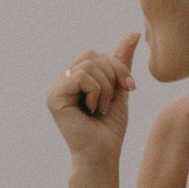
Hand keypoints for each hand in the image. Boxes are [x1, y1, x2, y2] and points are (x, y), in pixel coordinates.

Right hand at [48, 31, 138, 164]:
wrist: (103, 154)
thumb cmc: (109, 128)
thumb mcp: (120, 88)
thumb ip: (121, 62)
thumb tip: (134, 32)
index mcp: (74, 79)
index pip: (97, 55)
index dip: (118, 67)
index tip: (131, 87)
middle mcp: (62, 82)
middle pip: (92, 55)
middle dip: (112, 74)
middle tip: (112, 100)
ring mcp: (56, 89)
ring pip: (88, 65)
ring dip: (105, 87)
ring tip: (101, 108)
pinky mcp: (54, 96)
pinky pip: (81, 76)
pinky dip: (96, 92)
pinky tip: (93, 109)